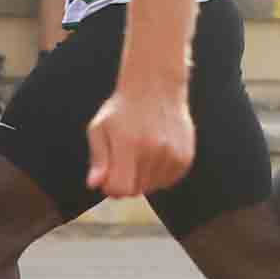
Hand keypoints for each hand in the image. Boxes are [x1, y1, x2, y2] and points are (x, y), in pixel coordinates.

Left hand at [89, 77, 196, 198]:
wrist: (156, 87)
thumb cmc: (123, 109)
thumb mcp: (100, 128)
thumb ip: (98, 158)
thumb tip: (94, 185)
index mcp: (129, 144)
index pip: (120, 188)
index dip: (110, 187)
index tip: (109, 175)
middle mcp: (153, 150)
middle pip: (135, 191)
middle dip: (126, 181)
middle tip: (125, 158)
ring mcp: (172, 154)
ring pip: (152, 187)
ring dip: (143, 177)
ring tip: (141, 152)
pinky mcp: (185, 157)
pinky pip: (167, 181)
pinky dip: (159, 174)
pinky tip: (155, 154)